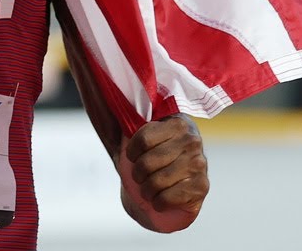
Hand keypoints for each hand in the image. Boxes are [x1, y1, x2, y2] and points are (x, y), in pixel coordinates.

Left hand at [116, 114, 208, 232]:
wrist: (180, 184)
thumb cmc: (156, 156)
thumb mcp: (146, 138)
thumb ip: (130, 125)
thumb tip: (99, 99)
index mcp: (177, 123)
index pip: (143, 139)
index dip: (131, 152)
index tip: (131, 157)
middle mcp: (192, 140)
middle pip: (147, 162)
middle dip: (136, 175)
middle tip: (138, 177)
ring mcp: (199, 163)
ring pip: (156, 181)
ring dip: (146, 191)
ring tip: (146, 191)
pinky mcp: (202, 186)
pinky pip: (169, 197)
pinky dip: (158, 203)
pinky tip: (158, 201)